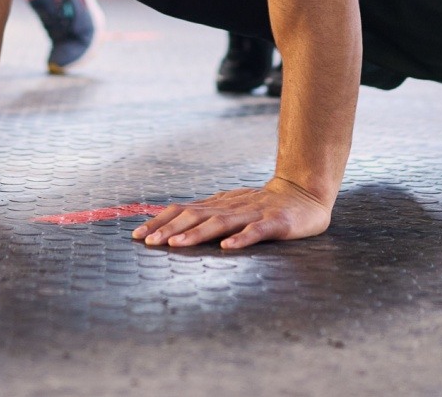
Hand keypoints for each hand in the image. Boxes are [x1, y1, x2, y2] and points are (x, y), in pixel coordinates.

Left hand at [132, 177, 333, 248]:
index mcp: (218, 205)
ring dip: (195, 234)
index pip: (182, 211)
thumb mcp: (231, 208)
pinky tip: (227, 248)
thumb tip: (173, 226)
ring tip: (175, 245)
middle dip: (169, 229)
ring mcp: (252, 214)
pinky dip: (240, 239)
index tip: (137, 235)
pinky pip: (256, 232)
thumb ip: (207, 216)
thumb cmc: (264, 206)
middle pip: (195, 216)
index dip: (160, 221)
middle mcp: (231, 207)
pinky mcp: (275, 223)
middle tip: (148, 241)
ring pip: (220, 223)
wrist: (304, 193)